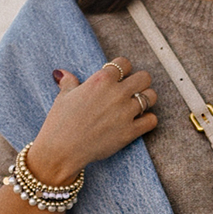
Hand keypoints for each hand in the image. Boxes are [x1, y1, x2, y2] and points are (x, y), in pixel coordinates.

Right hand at [28, 58, 157, 183]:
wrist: (62, 150)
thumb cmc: (60, 122)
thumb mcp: (63, 97)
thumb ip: (68, 82)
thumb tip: (61, 73)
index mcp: (101, 80)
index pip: (124, 63)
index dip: (122, 69)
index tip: (119, 77)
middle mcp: (117, 93)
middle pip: (144, 77)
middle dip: (139, 82)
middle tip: (131, 91)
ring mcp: (126, 112)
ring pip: (152, 96)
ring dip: (146, 100)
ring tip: (136, 106)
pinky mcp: (130, 132)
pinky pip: (152, 120)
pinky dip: (148, 120)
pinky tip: (139, 122)